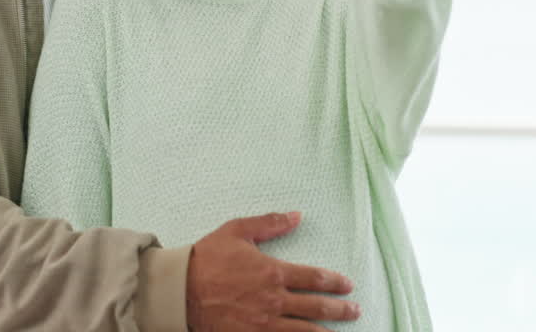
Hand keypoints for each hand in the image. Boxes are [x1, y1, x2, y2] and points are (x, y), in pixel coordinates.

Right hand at [186, 212, 358, 331]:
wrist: (180, 290)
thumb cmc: (207, 259)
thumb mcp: (237, 231)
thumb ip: (269, 223)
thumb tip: (296, 215)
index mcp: (273, 272)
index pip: (315, 278)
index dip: (335, 282)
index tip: (347, 285)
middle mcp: (274, 300)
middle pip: (317, 307)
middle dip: (340, 310)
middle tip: (355, 310)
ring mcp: (264, 323)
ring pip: (305, 331)